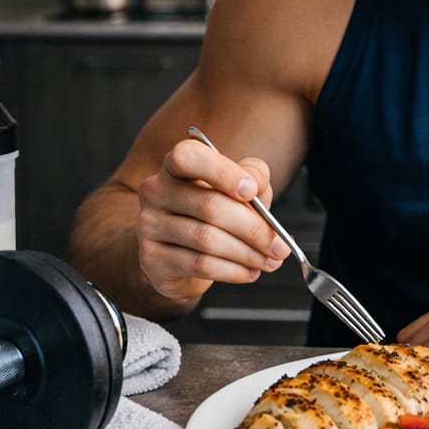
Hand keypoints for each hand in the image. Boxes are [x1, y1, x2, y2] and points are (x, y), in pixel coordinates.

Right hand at [136, 137, 288, 301]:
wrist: (179, 251)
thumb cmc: (214, 211)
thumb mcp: (240, 186)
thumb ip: (253, 176)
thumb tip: (255, 185)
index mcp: (176, 165)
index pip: (189, 157)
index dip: (222, 173)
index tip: (251, 191)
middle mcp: (156, 191)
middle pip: (210, 206)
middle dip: (254, 229)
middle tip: (279, 245)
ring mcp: (149, 226)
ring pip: (207, 240)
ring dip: (248, 254)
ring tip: (269, 260)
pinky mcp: (152, 259)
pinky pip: (201, 265)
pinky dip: (233, 271)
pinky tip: (249, 272)